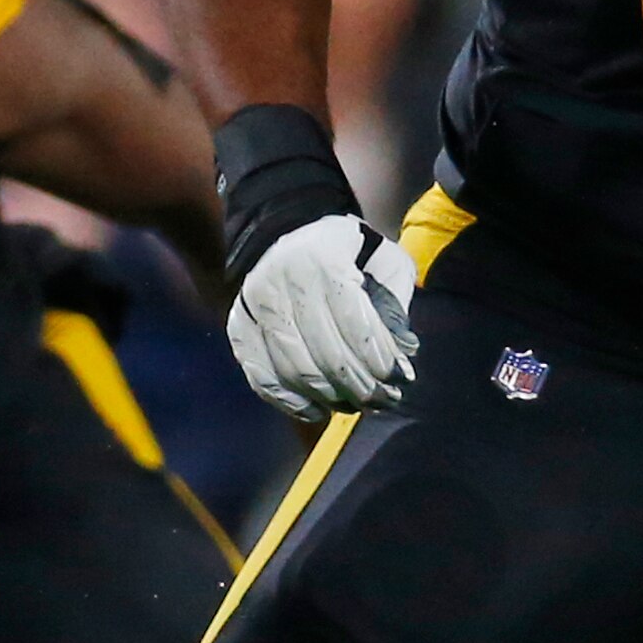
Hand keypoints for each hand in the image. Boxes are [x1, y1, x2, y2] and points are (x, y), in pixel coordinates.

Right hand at [227, 213, 419, 423]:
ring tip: (359, 405)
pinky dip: (290, 401)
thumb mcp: (385, 260)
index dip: (379, 357)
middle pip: (323, 352)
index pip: (353, 322)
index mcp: (323, 259)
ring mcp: (254, 306)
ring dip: (330, 397)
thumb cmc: (351, 251)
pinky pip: (261, 376)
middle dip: (359, 384)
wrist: (292, 231)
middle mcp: (281, 282)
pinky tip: (318, 410)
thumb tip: (405, 352)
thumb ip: (395, 304)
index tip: (401, 377)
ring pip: (293, 369)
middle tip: (385, 399)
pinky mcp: (238, 327)